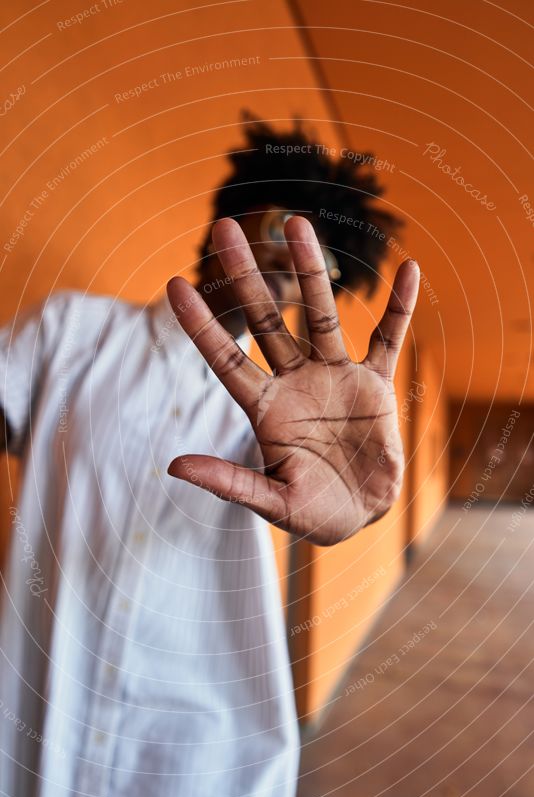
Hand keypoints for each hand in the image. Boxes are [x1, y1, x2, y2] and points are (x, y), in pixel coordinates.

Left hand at [167, 216, 418, 545]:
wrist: (360, 512)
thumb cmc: (312, 513)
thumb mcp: (271, 501)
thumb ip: (229, 482)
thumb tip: (173, 466)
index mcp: (266, 409)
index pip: (226, 358)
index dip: (201, 325)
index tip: (173, 284)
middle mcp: (296, 381)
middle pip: (267, 320)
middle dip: (247, 277)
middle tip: (225, 228)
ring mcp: (335, 376)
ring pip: (322, 315)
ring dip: (310, 271)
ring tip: (296, 223)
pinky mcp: (374, 383)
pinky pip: (389, 339)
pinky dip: (399, 308)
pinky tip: (409, 270)